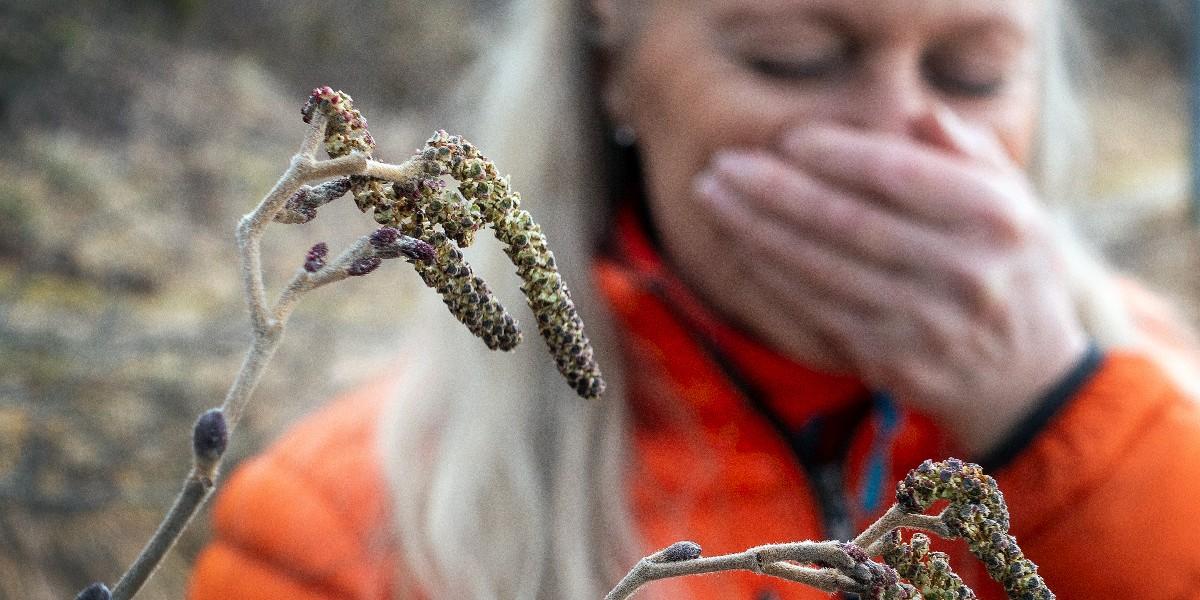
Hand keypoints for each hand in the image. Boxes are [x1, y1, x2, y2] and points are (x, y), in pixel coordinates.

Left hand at [692, 108, 1087, 454]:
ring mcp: (924, 323)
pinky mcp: (890, 361)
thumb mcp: (1016, 203)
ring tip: (713, 196)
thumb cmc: (1009, 270)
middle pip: (846, 221)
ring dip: (756, 230)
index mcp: (996, 219)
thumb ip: (968, 154)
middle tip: (723, 164)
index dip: (835, 153)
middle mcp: (963, 272)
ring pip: (820, 269)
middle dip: (773, 190)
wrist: (1027, 380)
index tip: (786, 137)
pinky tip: (737, 246)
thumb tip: (917, 114)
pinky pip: (813, 310)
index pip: (899, 175)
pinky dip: (769, 276)